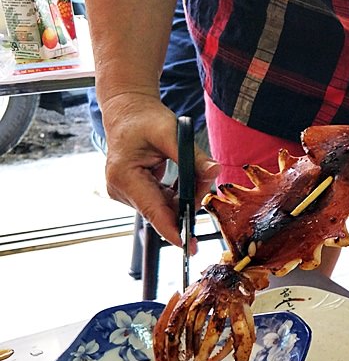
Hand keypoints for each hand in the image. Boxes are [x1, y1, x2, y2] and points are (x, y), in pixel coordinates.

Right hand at [101, 92, 217, 247]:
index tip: (189, 246)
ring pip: (165, 208)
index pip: (152, 211)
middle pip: (162, 210)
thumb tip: (215, 171)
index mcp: (124, 176)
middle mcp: (121, 190)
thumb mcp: (171, 132)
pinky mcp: (134, 194)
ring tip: (196, 175)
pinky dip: (178, 195)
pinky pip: (162, 202)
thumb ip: (193, 156)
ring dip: (185, 197)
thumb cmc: (145, 120)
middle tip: (206, 179)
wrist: (128, 114)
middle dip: (189, 201)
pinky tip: (186, 180)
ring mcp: (126, 194)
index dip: (172, 230)